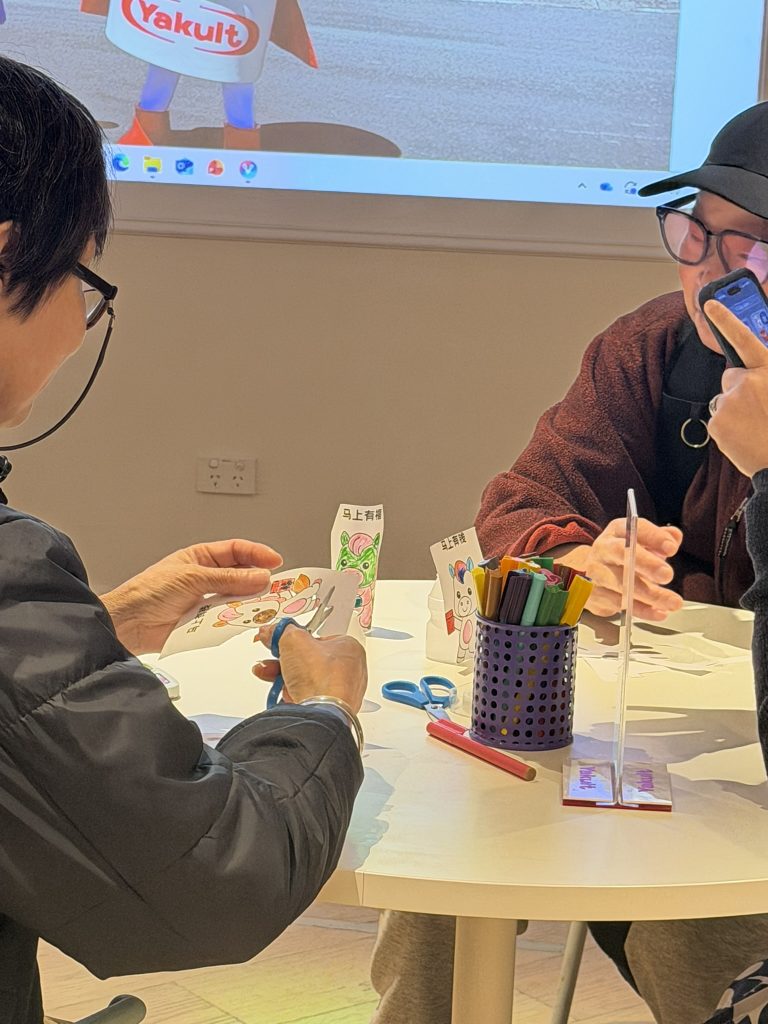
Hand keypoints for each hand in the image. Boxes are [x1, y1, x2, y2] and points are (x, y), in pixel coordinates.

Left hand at [102, 539, 282, 653]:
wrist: (129, 623)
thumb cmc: (148, 592)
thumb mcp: (193, 578)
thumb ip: (228, 579)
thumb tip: (257, 576)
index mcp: (201, 558)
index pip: (236, 551)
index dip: (257, 554)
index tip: (275, 562)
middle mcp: (205, 578)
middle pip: (240, 576)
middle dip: (258, 580)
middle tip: (276, 586)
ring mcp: (205, 600)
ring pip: (236, 599)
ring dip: (248, 602)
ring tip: (262, 604)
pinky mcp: (203, 622)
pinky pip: (227, 619)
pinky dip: (236, 619)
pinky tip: (242, 619)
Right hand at [252, 623, 366, 714]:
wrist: (321, 713)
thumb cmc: (320, 677)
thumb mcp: (294, 640)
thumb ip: (282, 632)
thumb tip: (273, 631)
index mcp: (350, 648)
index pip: (320, 638)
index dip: (298, 640)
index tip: (283, 640)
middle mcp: (350, 671)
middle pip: (311, 660)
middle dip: (286, 660)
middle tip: (274, 658)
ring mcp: (342, 692)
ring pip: (308, 680)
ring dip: (285, 676)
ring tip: (270, 674)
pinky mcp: (332, 709)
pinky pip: (309, 697)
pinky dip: (294, 694)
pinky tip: (284, 693)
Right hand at [559, 518, 683, 620]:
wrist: (591, 574)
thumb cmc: (622, 557)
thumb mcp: (641, 542)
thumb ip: (659, 539)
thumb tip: (674, 537)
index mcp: (616, 532)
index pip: (633, 529)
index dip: (653, 537)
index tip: (671, 548)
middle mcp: (602, 549)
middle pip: (620, 552)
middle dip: (646, 564)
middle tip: (667, 575)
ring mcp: (595, 572)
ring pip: (621, 584)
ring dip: (650, 594)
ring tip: (672, 602)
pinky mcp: (593, 595)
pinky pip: (619, 604)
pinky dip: (642, 610)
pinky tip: (659, 612)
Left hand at [704, 300, 767, 477]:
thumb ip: (763, 375)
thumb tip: (748, 371)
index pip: (745, 338)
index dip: (726, 318)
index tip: (709, 303)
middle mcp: (750, 381)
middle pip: (731, 375)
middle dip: (740, 388)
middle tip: (758, 409)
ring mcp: (731, 401)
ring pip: (724, 398)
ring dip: (735, 409)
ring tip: (754, 425)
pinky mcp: (717, 420)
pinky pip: (717, 417)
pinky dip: (727, 426)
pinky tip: (743, 435)